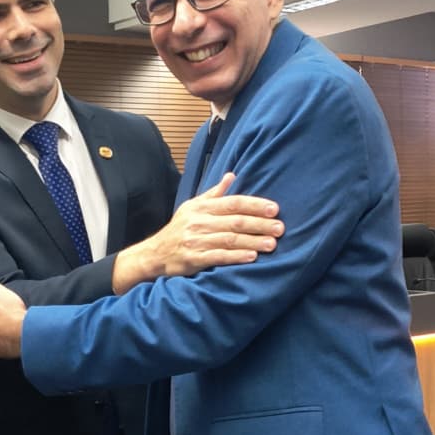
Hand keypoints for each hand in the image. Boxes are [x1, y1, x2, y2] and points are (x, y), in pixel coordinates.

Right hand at [112, 173, 283, 292]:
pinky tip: (252, 257)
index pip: (232, 203)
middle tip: (280, 228)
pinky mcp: (193, 259)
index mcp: (202, 208)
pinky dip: (236, 256)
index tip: (274, 209)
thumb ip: (214, 194)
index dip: (255, 205)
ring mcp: (195, 241)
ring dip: (253, 241)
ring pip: (229, 239)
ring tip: (272, 244)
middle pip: (235, 221)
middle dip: (260, 224)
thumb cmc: (179, 229)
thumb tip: (231, 175)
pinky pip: (218, 257)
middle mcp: (199, 222)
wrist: (155, 253)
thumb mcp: (193, 207)